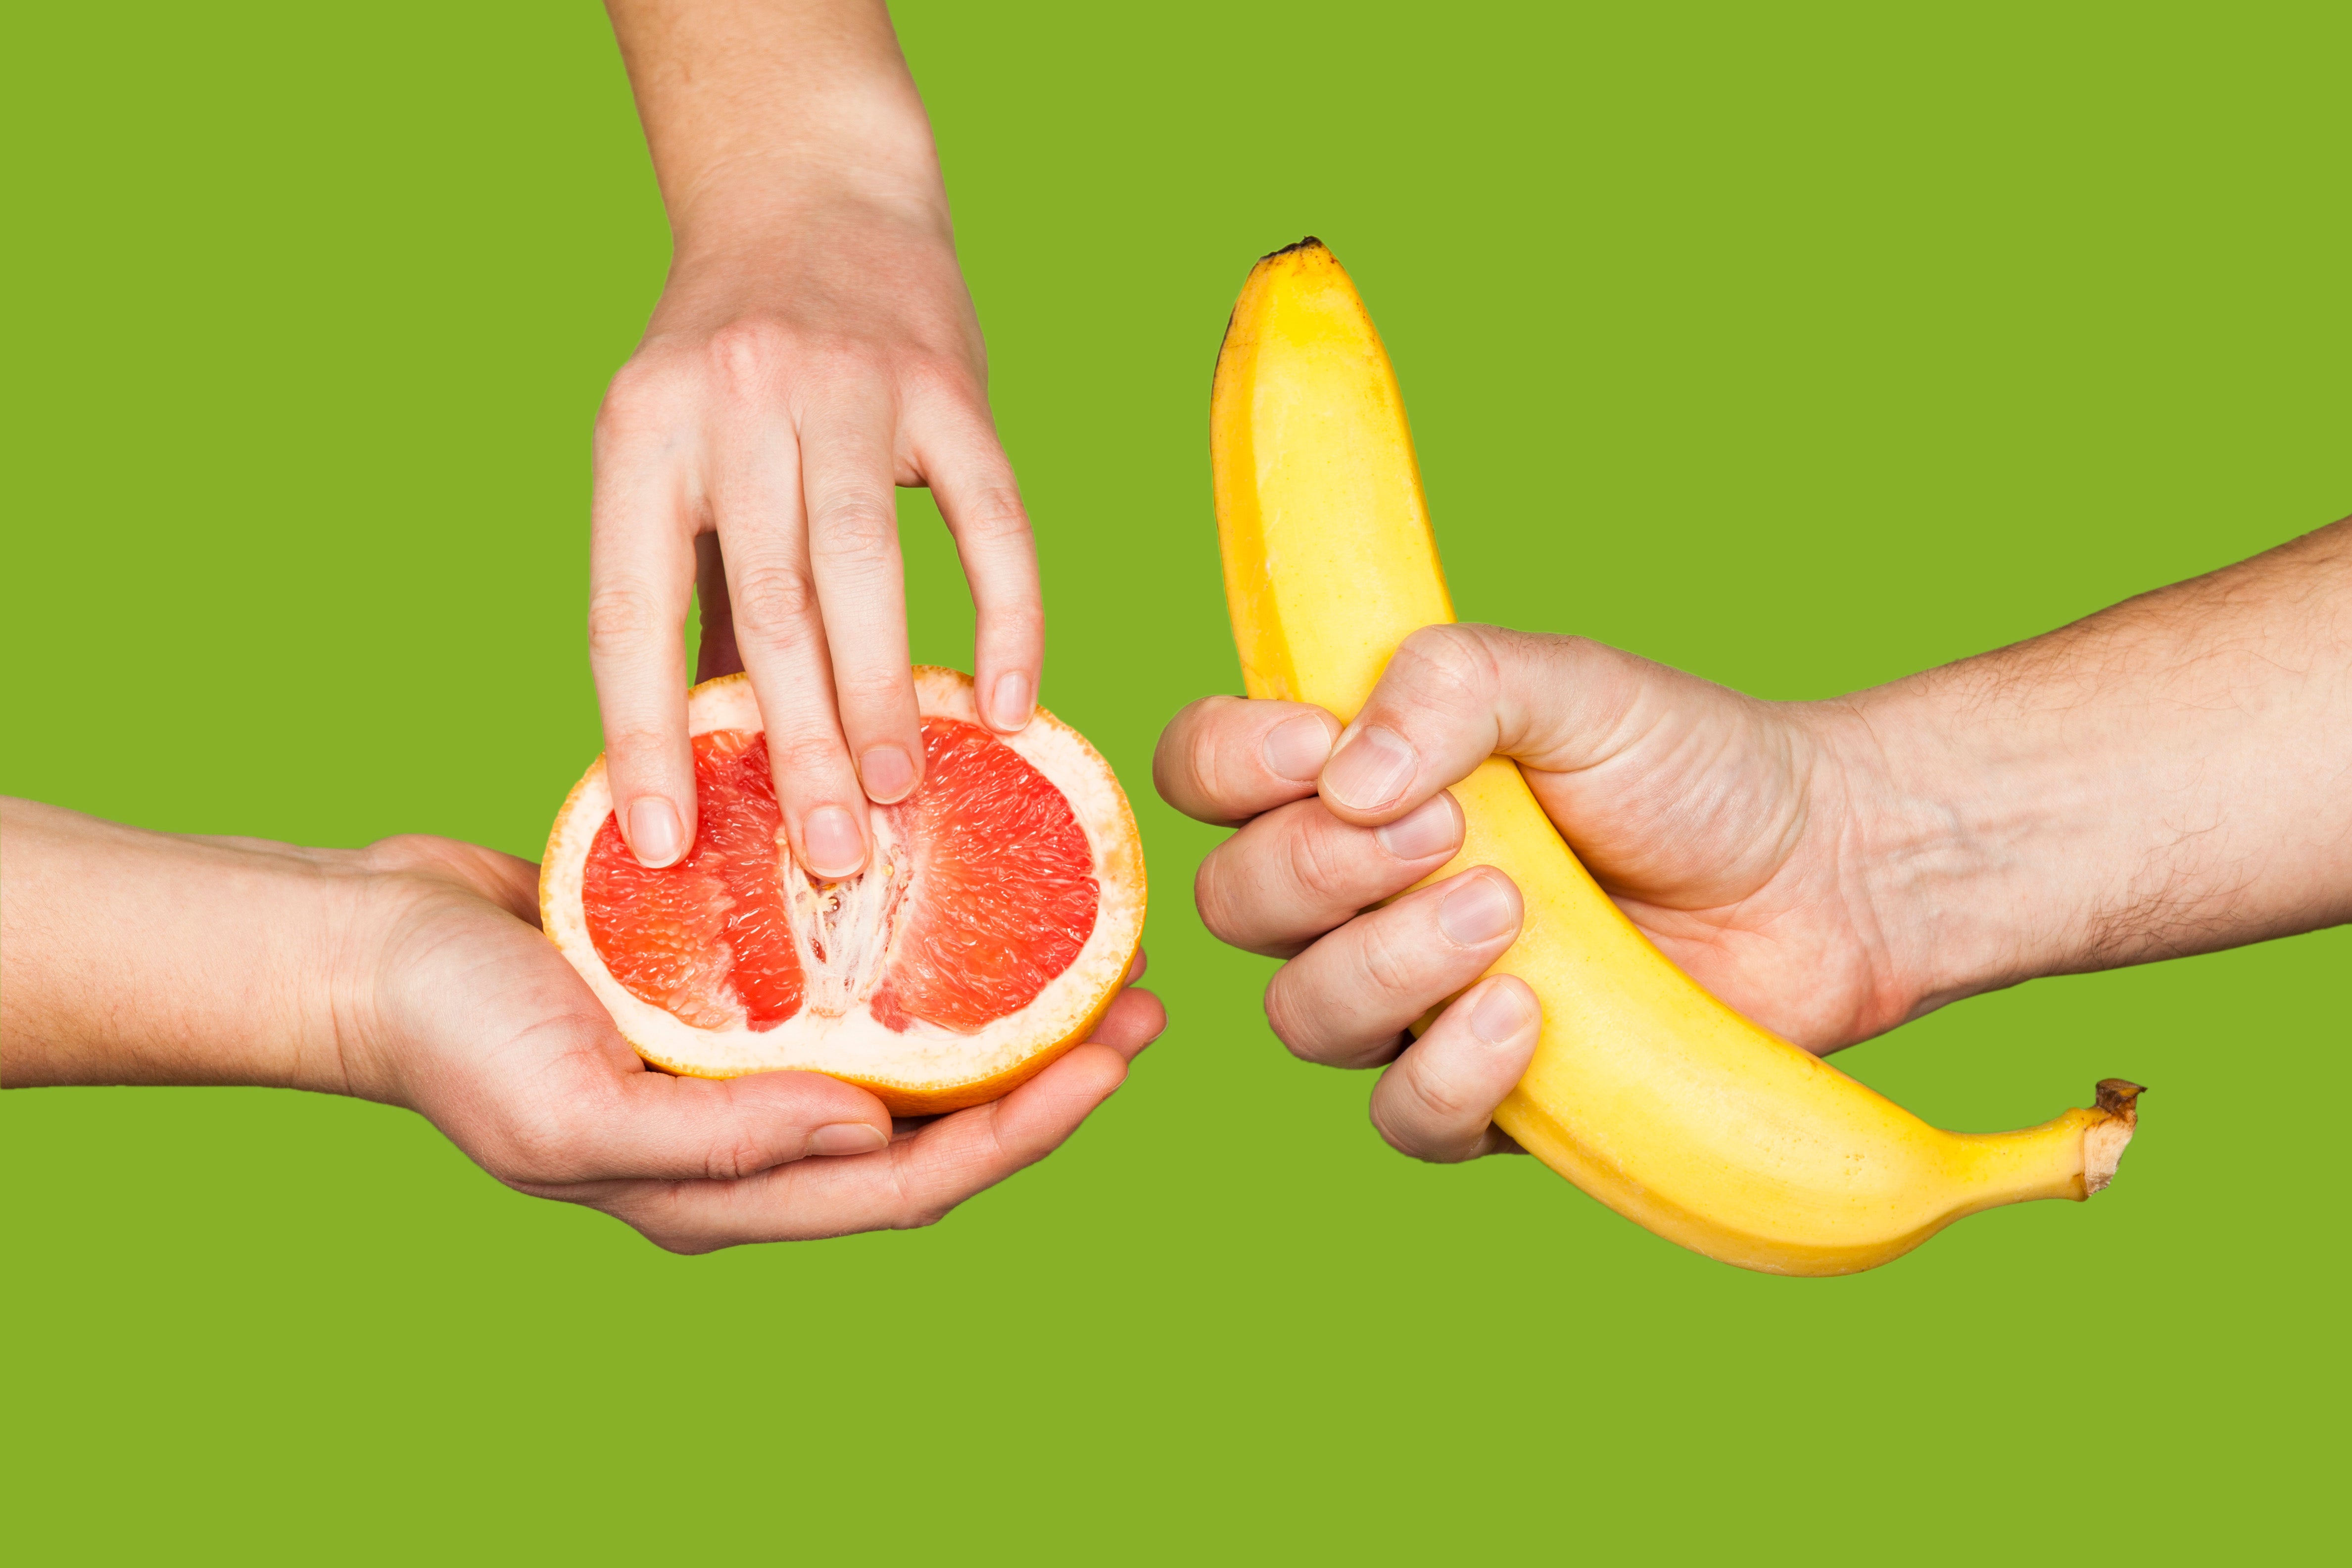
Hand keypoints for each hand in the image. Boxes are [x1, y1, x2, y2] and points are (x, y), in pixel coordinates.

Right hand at [346, 837, 1162, 1250]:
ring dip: (1001, 1011)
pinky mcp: (725, 988)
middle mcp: (750, 1137)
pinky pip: (846, 983)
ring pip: (903, 1055)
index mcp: (723, 1190)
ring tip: (1090, 947)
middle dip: (1046, 1076)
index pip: (911, 1184)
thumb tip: (872, 1138)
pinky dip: (918, 954)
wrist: (369, 946)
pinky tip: (970, 899)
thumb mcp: (569, 1108)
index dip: (1025, 1132)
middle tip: (1140, 1002)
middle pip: (932, 1125)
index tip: (1115, 1060)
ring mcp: (739, 1063)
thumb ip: (718, 1142)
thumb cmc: (451, 1034)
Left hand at [593, 0, 1039, 879]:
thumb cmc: (737, 362)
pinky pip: (990, 520)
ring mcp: (849, 384)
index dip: (644, 737)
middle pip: (765, 605)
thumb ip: (702, 591)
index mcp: (641, 435)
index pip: (630, 611)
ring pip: (864, 569)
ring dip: (885, 698)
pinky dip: (1006, 615)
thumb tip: (724, 756)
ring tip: (902, 802)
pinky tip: (1012, 703)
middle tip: (830, 860)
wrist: (814, 189)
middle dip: (796, 748)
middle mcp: (734, 403)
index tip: (662, 847)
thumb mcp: (680, 456)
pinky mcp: (950, 382)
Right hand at [1155, 623, 1890, 1162]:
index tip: (1317, 746)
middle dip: (1320, 869)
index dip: (1226, 767)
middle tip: (1450, 829)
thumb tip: (1345, 773)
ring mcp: (1413, 1000)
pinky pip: (1402, 1117)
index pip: (1206, 773)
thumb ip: (1453, 682)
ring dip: (1389, 963)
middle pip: (1235, 905)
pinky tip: (1528, 1015)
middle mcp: (1357, 894)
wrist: (1827, 872)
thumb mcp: (1572, 682)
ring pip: (1305, 1016)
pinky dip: (1449, 1071)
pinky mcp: (1484, 1095)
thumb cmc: (1689, 764)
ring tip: (1510, 912)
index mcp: (1353, 780)